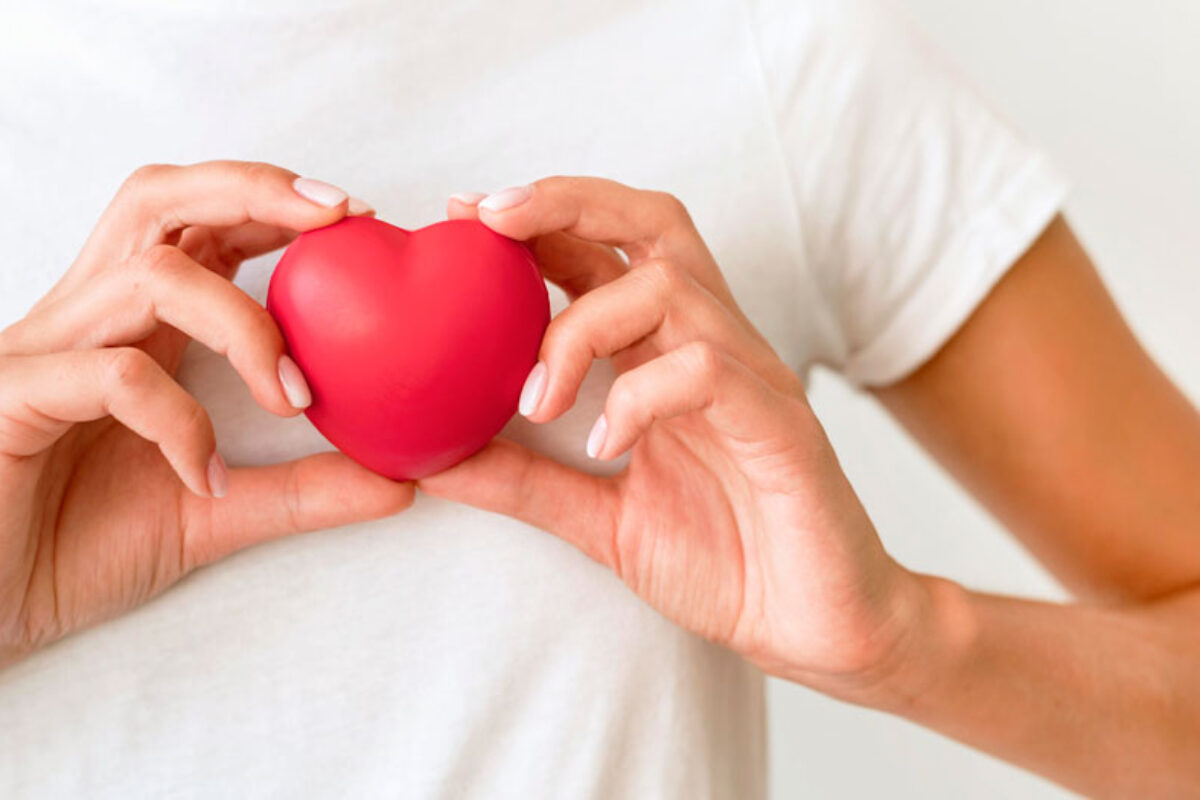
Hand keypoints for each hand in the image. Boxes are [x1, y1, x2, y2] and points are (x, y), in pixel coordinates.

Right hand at [0, 161, 412, 665]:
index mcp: (130, 326)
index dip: (272, 202)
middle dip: (253, 190)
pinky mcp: (10, 399)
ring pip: (149, 277)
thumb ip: (300, 492)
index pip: (197, 226)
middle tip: (339, 217)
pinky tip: (203, 475)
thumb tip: (400, 482)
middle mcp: (85, 320)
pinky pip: (110, 375)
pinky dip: (178, 420)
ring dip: (242, 326)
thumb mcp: (211, 513)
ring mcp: (41, 354)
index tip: (358, 218)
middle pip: (158, 201)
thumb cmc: (74, 547)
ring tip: (293, 397)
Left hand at [423, 178, 934, 700]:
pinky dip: (640, 398)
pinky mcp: (780, 425)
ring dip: (581, 328)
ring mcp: (751, 380)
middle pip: (653, 226)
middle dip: (566, 203)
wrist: (817, 624)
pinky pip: (707, 372)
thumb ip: (525, 482)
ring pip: (671, 288)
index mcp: (669, 355)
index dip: (538, 220)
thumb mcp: (599, 519)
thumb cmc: (724, 560)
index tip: (463, 215)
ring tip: (538, 402)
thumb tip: (432, 459)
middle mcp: (712, 347)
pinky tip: (605, 448)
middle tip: (489, 219)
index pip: (607, 253)